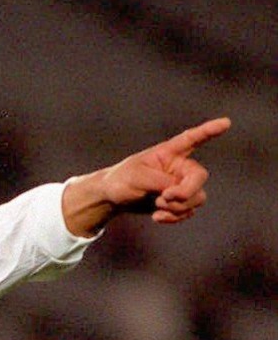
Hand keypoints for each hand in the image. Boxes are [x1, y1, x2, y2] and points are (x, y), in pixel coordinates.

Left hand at [62, 117, 230, 235]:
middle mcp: (179, 167)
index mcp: (169, 152)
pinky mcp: (178, 202)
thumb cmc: (121, 180)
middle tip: (164, 198)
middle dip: (186, 192)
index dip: (210, 131)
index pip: (192, 139)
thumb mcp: (138, 178)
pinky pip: (188, 212)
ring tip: (157, 206)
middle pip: (200, 178)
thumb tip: (179, 193)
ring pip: (197, 198)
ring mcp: (180, 185)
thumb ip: (162, 182)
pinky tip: (157, 217)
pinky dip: (175, 217)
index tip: (226, 122)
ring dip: (178, 207)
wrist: (113, 198)